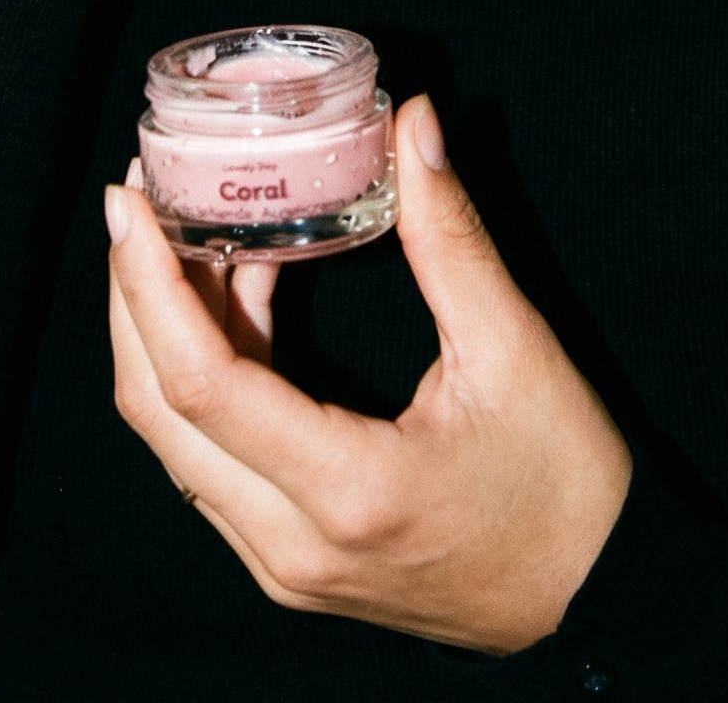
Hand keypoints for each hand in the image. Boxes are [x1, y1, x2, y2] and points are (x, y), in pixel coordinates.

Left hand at [106, 96, 632, 653]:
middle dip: (133, 296)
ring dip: (164, 335)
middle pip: (159, 412)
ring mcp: (284, 563)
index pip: (202, 382)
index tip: (129, 202)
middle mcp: (292, 542)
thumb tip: (412, 125)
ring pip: (177, 441)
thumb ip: (451, 237)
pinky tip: (243, 292)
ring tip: (188, 230)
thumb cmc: (566, 487)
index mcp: (347, 489)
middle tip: (138, 200)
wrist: (598, 602)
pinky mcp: (292, 559)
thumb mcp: (514, 352)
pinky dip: (205, 374)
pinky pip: (214, 460)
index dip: (148, 285)